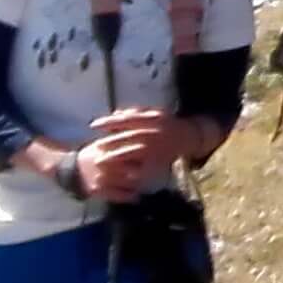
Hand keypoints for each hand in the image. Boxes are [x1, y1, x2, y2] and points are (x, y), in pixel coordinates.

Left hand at [89, 106, 203, 182]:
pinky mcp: (157, 158)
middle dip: (109, 142)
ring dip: (114, 156)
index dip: (109, 122)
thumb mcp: (154, 113)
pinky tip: (116, 170)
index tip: (93, 125)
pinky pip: (140, 163)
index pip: (126, 119)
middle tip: (95, 146)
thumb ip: (136, 113)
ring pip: (131, 151)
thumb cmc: (167, 124)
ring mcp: (156, 145)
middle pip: (126, 136)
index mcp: (151, 118)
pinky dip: (128, 167)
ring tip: (100, 160)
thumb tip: (116, 113)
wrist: (188, 136)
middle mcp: (153, 130)